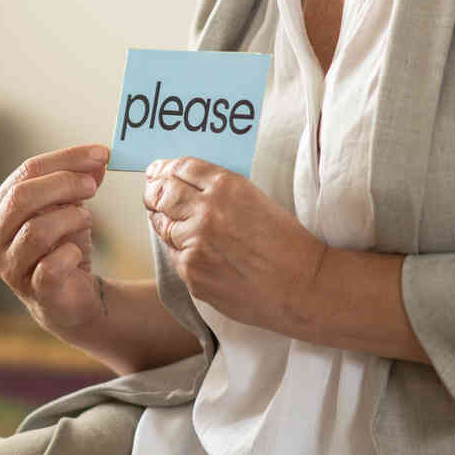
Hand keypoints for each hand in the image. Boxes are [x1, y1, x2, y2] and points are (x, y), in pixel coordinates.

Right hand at [0, 144, 109, 337]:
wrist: (71, 297)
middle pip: (22, 196)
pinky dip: (71, 253)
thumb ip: (80, 179)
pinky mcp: (33, 292)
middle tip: (92, 185)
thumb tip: (99, 156)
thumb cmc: (63, 246)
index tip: (101, 153)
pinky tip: (77, 252)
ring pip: (36, 230)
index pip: (25, 172)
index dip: (66, 159)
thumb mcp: (70, 206)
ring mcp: (9, 268)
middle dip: (64, 184)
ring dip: (71, 218)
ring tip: (86, 220)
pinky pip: (51, 266)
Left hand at [143, 157, 325, 335]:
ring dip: (166, 222)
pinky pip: (174, 255)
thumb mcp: (257, 199)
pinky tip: (193, 250)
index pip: (180, 168)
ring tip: (174, 222)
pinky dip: (179, 250)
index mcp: (226, 187)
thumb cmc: (287, 243)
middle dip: (154, 192)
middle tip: (152, 193)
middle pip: (161, 194)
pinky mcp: (191, 273)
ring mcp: (194, 244)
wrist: (302, 286)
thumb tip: (187, 186)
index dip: (164, 169)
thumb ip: (220, 190)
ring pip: (163, 226)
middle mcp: (205, 212)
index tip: (158, 171)